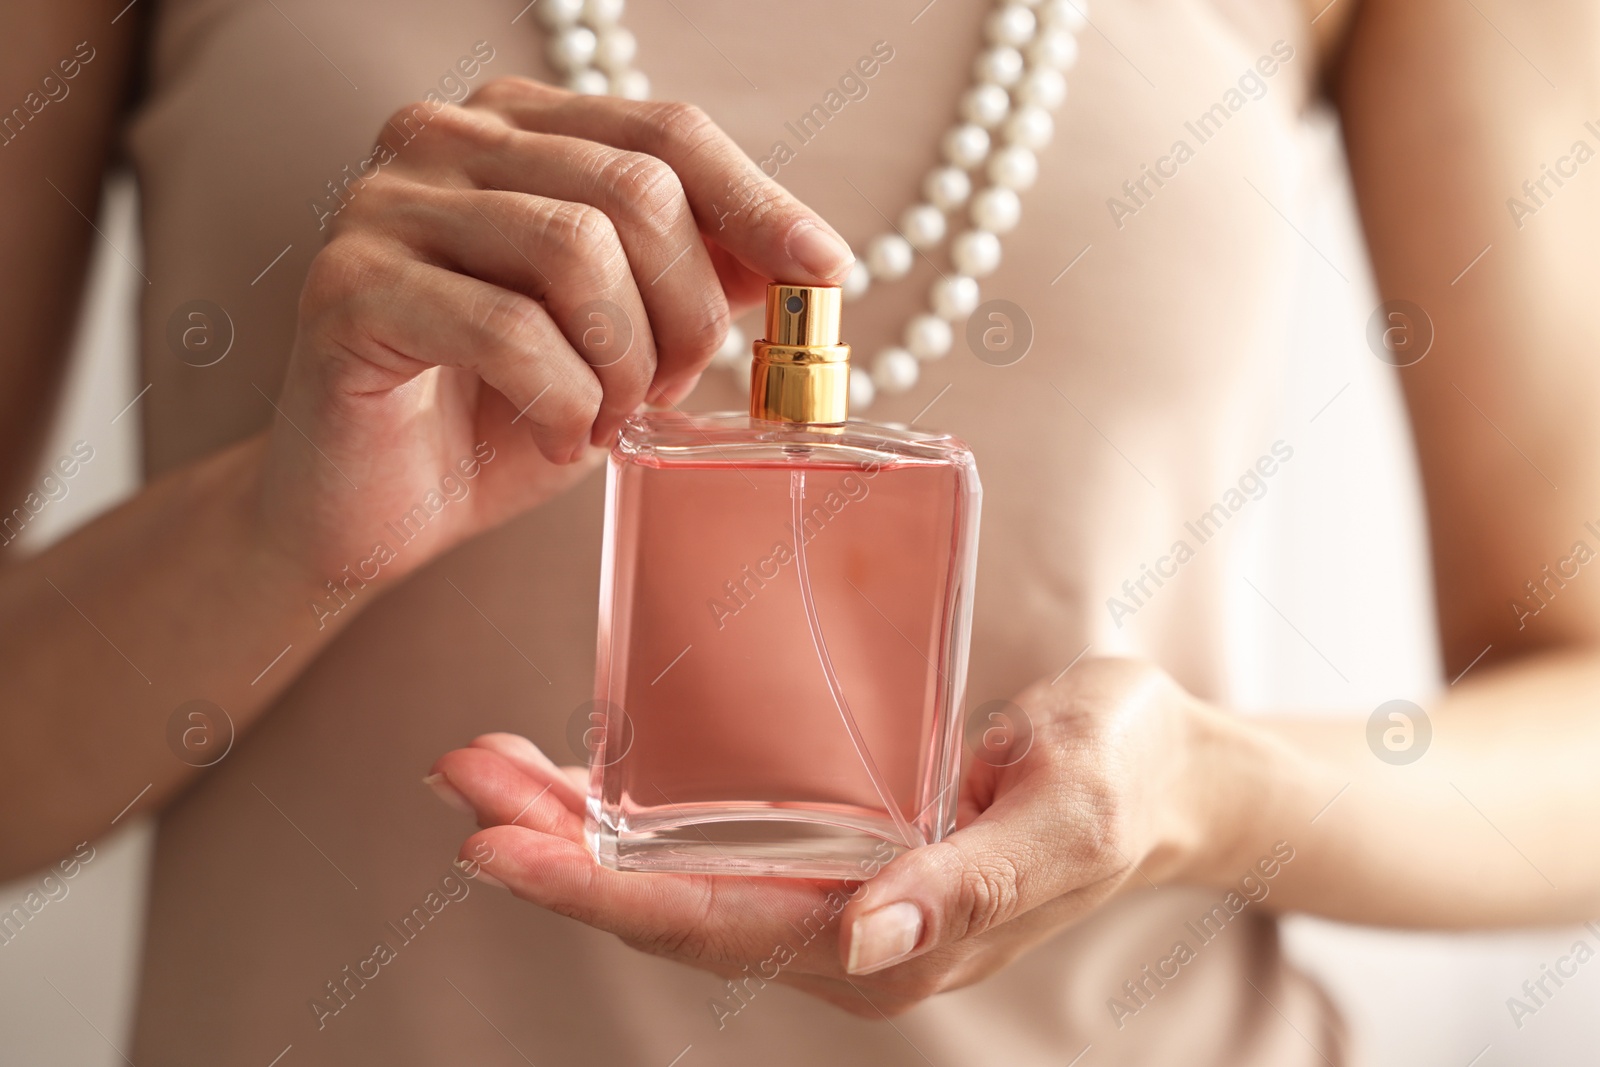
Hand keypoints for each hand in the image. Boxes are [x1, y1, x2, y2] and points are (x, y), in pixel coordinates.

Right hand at [257, 78, 853, 582]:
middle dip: (686, 315)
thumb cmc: (505, 414)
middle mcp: (444, 138)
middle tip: (670, 393)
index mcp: (518, 129)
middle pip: (635, 190)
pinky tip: (559, 440)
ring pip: (576, 250)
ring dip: (623, 363)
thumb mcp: (626, 340)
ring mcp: (384, 204)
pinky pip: (508, 330)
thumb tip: (805, 259)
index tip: (826, 275)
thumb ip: (700, 279)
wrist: (375, 507)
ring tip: (609, 422)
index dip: (758, 204)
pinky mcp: (348, 287)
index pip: (666, 134)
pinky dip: (562, 402)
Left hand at [426, 659, 1237, 1016]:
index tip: (498, 844)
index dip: (598, 890)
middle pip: (671, 910)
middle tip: (459, 780)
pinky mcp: (838, 858)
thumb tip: (863, 942)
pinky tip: (579, 781)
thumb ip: (976, 879)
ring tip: (485, 771)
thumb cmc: (1129, 777)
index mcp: (895, 941)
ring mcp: (839, 905)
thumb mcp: (1070, 810)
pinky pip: (714, 850)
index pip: (717, 925)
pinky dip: (634, 817)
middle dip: (554, 853)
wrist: (1170, 780)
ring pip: (677, 882)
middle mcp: (849, 938)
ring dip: (574, 833)